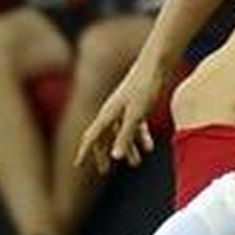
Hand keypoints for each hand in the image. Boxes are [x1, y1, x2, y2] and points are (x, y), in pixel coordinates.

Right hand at [74, 59, 160, 176]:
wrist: (157, 64)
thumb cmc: (144, 88)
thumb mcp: (135, 115)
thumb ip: (125, 136)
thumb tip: (115, 157)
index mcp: (107, 114)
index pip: (91, 136)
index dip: (84, 151)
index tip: (77, 165)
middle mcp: (112, 111)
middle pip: (103, 136)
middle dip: (103, 153)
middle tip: (105, 170)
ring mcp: (124, 107)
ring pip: (121, 132)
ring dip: (128, 148)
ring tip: (136, 163)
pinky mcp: (137, 103)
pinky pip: (134, 125)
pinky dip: (140, 136)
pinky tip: (149, 147)